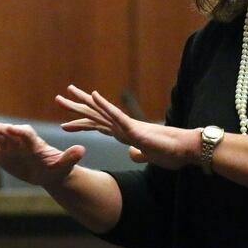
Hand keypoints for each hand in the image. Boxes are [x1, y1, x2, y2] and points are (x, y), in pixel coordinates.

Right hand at [0, 117, 84, 187]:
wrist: (50, 172)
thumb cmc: (58, 169)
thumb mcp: (65, 166)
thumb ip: (70, 157)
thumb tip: (81, 150)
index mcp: (36, 145)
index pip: (27, 135)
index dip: (20, 132)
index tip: (12, 129)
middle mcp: (21, 143)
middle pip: (9, 134)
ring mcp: (10, 147)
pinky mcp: (2, 154)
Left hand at [55, 85, 201, 170]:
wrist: (187, 149)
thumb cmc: (172, 152)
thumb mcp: (149, 156)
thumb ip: (139, 153)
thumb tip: (131, 152)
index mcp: (126, 134)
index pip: (99, 126)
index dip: (82, 122)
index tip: (65, 121)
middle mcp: (124, 127)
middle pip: (96, 115)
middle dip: (76, 106)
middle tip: (59, 98)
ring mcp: (129, 126)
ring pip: (102, 112)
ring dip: (84, 101)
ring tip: (68, 91)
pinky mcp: (135, 129)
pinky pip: (116, 115)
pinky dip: (104, 105)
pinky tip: (93, 96)